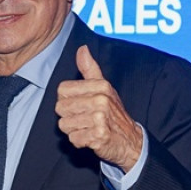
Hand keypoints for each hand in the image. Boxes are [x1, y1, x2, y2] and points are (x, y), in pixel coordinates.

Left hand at [56, 46, 142, 171]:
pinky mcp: (99, 136)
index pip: (62, 90)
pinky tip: (91, 138)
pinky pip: (73, 139)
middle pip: (60, 108)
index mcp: (100, 86)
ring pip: (64, 124)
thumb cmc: (112, 113)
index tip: (79, 104)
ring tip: (88, 127)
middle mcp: (101, 100)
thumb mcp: (103, 88)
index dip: (66, 100)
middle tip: (85, 118)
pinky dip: (79, 141)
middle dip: (68, 116)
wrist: (130, 140)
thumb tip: (82, 48)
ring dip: (73, 130)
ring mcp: (101, 118)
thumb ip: (90, 69)